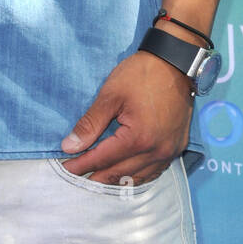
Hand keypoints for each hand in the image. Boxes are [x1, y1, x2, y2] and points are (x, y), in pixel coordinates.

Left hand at [60, 51, 192, 185]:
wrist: (175, 62)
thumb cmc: (141, 75)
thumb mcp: (110, 96)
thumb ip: (90, 124)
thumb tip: (70, 146)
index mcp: (138, 139)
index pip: (103, 159)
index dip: (82, 165)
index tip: (65, 170)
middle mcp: (156, 152)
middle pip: (119, 173)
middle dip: (95, 177)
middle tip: (76, 178)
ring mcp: (169, 152)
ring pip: (137, 178)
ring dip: (115, 181)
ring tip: (95, 180)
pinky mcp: (177, 148)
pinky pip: (153, 171)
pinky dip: (135, 176)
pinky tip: (123, 175)